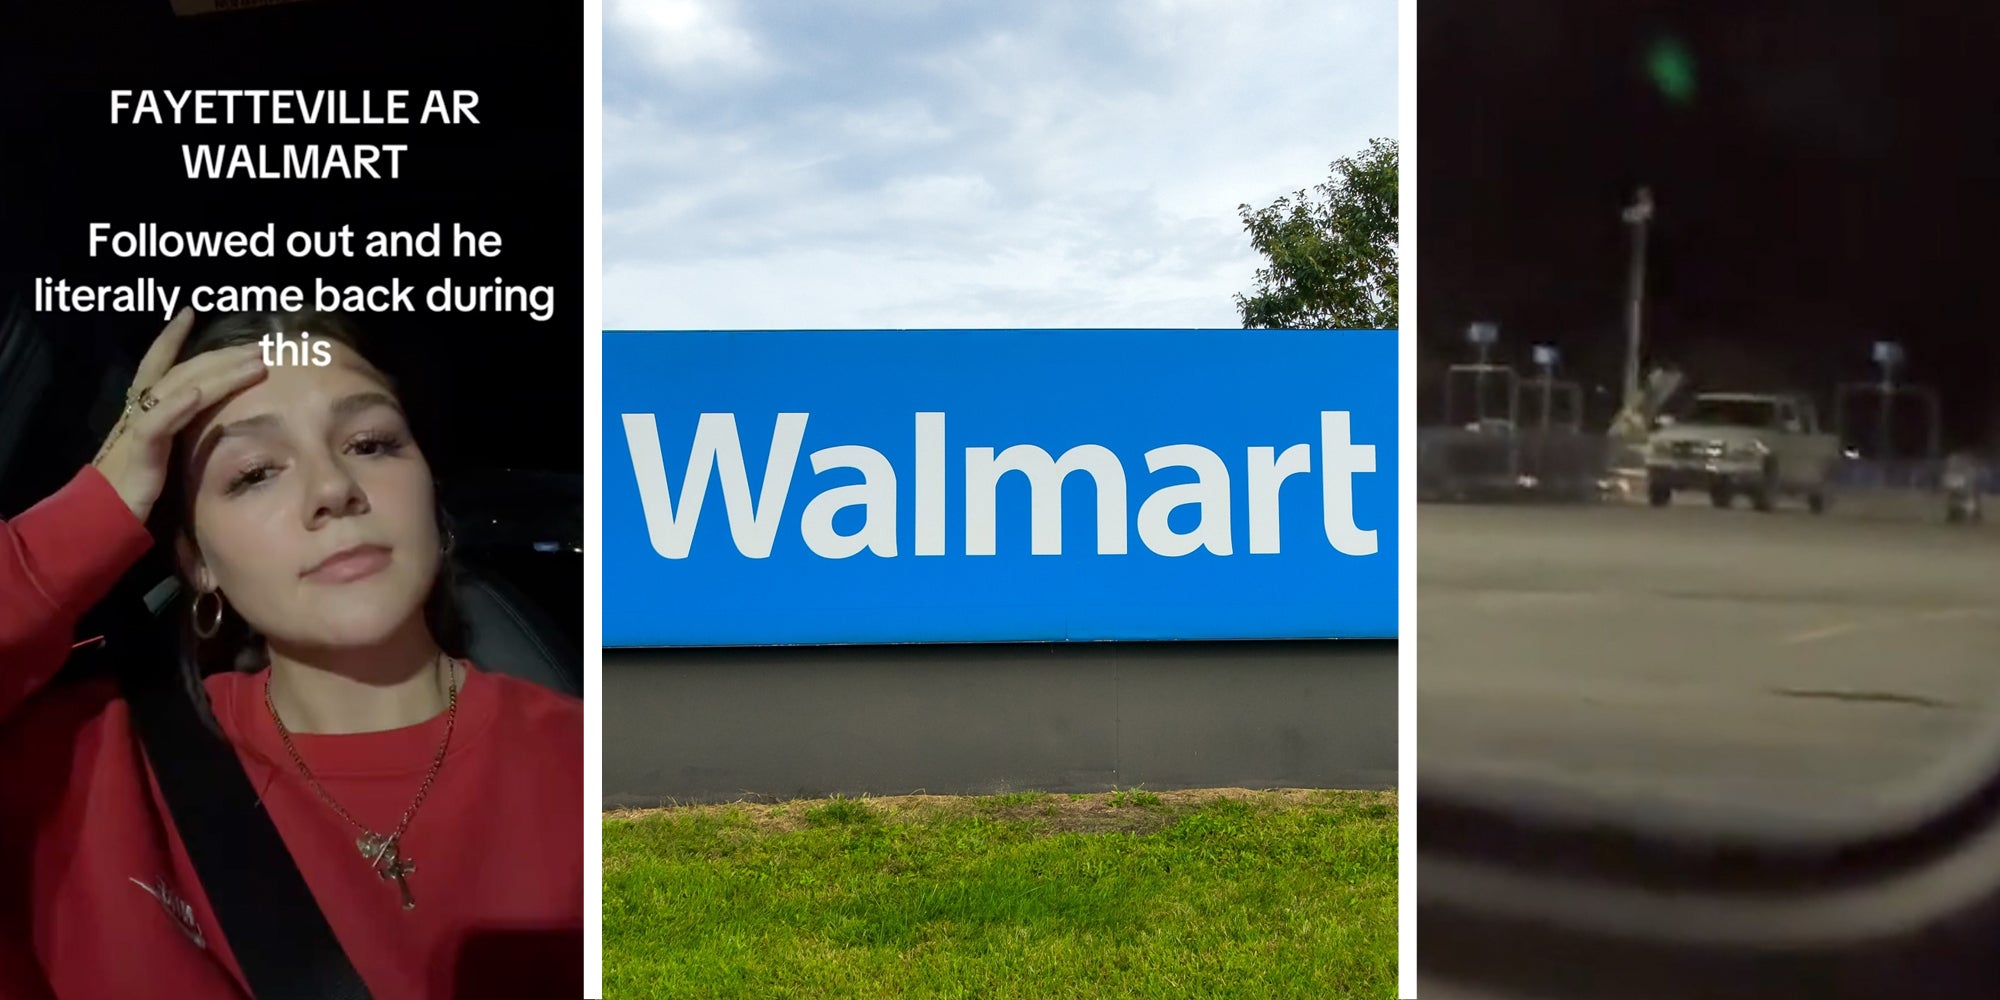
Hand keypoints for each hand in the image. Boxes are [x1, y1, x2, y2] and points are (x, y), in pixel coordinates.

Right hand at [92, 310, 268, 522]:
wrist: (98, 524)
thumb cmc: (133, 494)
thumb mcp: (162, 459)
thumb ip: (180, 440)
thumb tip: (215, 428)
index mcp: (144, 414)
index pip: (159, 367)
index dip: (171, 338)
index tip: (189, 312)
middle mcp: (139, 414)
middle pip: (182, 373)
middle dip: (220, 356)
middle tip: (258, 345)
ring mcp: (138, 432)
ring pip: (177, 390)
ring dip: (218, 374)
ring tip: (253, 363)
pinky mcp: (138, 456)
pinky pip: (155, 426)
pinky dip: (176, 406)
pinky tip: (198, 393)